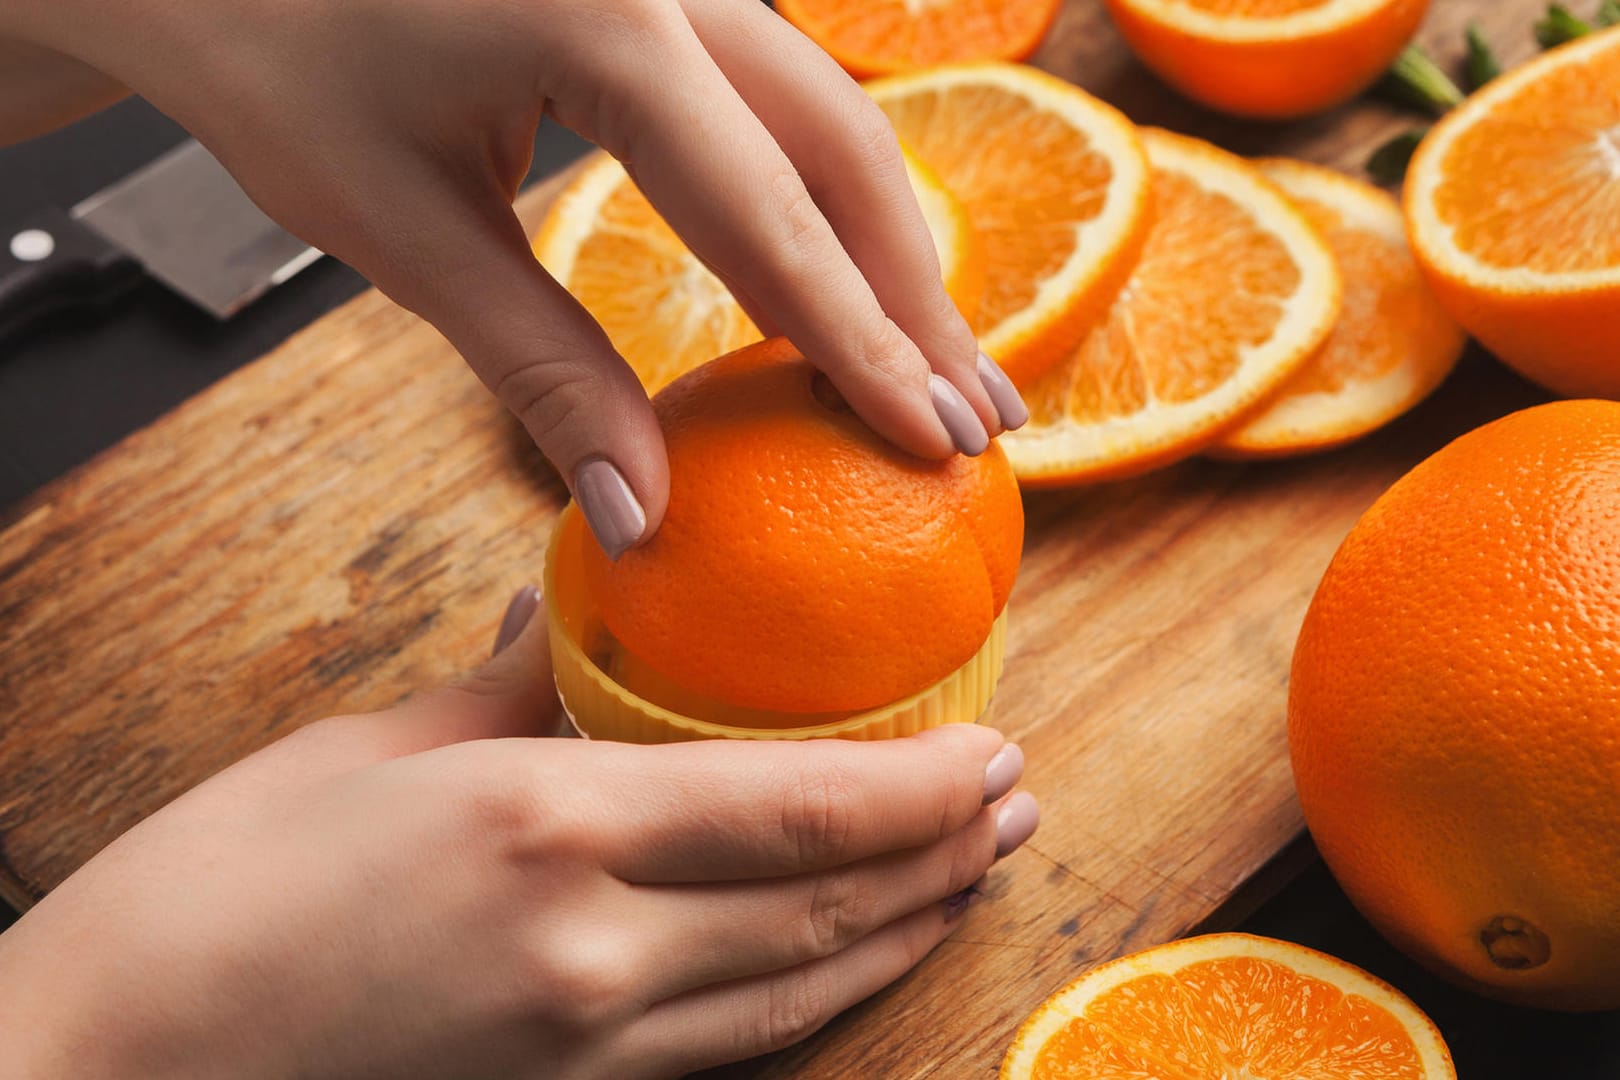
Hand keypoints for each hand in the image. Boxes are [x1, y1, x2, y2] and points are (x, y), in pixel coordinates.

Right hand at [0, 589, 1037, 1078]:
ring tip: (975, 875)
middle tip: (1018, 805)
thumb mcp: (370, 755)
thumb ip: (506, 693)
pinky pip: (736, 1050)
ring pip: (803, 989)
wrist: (111, 1071)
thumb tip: (568, 624)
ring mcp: (586, 1042)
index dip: (920, 786)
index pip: (795, 803)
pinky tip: (856, 960)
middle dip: (943, 855)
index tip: (994, 748)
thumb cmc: (215, 893)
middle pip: (827, 903)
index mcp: (548, 826)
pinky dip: (821, 999)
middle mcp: (592, 947)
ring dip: (905, 927)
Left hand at [6, 0, 1029, 556]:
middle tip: (975, 421)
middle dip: (915, 296)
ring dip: (891, 246)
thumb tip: (640, 515)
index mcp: (606, 19)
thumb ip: (543, 371)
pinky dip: (825, 197)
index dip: (857, 341)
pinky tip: (853, 277)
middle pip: (846, 146)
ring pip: (832, 110)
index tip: (930, 440)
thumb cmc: (272, 64)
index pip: (771, 214)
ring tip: (939, 368)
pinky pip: (779, 93)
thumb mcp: (406, 232)